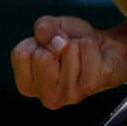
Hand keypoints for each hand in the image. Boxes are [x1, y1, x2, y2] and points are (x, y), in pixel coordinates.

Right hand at [10, 15, 126, 108]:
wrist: (105, 48)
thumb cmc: (72, 42)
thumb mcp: (50, 28)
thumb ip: (43, 28)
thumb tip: (58, 43)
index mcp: (29, 86)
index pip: (21, 55)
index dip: (37, 42)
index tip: (48, 49)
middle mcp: (48, 97)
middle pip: (42, 57)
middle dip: (56, 44)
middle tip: (66, 52)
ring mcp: (72, 95)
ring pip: (68, 51)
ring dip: (77, 44)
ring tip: (81, 55)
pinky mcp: (94, 86)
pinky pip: (88, 50)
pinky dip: (92, 45)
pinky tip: (94, 57)